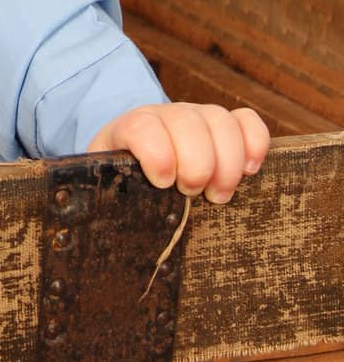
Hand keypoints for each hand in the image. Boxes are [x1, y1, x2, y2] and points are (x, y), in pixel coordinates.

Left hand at [87, 102, 269, 203]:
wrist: (139, 164)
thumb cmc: (126, 186)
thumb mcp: (111, 191)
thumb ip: (108, 204)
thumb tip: (107, 244)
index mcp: (129, 129)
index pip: (141, 126)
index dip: (157, 153)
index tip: (163, 183)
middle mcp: (165, 116)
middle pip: (187, 122)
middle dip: (196, 163)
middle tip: (194, 194)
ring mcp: (197, 116)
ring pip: (220, 120)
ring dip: (226, 161)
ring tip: (218, 195)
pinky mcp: (225, 125)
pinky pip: (247, 120)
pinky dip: (254, 142)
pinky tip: (249, 171)